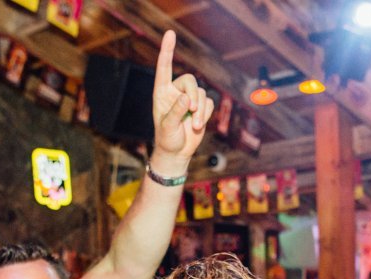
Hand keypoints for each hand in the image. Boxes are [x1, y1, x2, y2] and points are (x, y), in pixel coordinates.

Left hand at [150, 31, 213, 168]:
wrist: (177, 152)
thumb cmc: (167, 139)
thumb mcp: (167, 127)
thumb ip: (175, 112)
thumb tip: (186, 99)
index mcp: (161, 92)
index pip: (164, 68)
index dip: (167, 50)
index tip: (170, 34)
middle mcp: (175, 92)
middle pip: (190, 80)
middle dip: (194, 95)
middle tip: (192, 111)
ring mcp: (189, 99)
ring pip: (201, 92)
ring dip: (200, 110)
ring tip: (195, 125)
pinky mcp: (201, 107)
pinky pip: (209, 102)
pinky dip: (206, 114)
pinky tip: (199, 125)